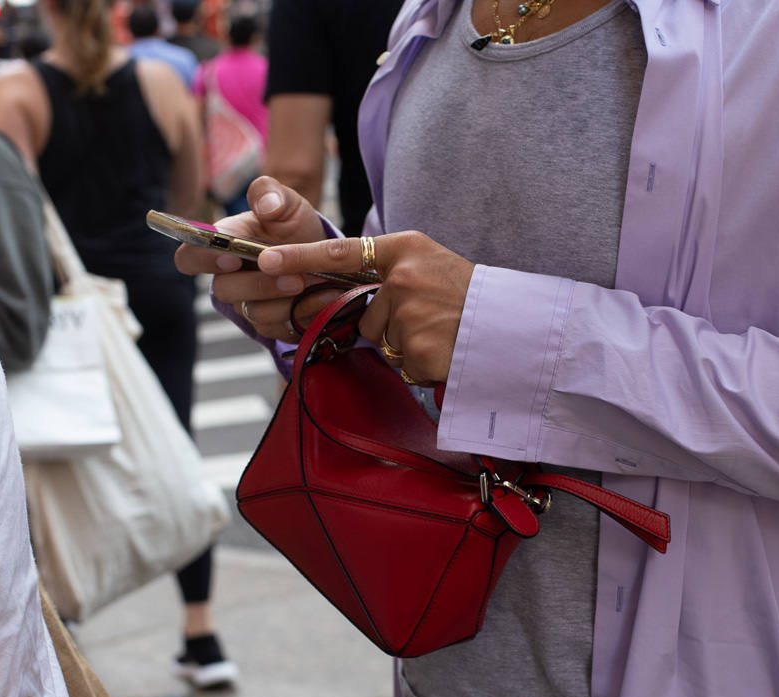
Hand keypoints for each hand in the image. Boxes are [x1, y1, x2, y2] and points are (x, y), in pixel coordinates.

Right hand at [172, 176, 343, 343]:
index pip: (190, 257)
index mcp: (224, 244)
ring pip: (253, 313)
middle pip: (224, 290)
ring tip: (310, 284)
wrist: (323, 254)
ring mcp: (249, 303)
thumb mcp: (288, 203)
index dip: (203, 259)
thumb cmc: (293, 226)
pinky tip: (322, 298)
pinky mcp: (271, 324)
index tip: (231, 257)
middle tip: (293, 277)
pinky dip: (301, 314)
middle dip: (259, 284)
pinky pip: (277, 328)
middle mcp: (230, 278)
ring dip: (283, 301)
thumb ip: (271, 193)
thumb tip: (266, 205)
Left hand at [257, 230, 474, 383]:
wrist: (514, 324)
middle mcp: (402, 278)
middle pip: (365, 315)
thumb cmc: (471, 295)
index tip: (264, 260)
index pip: (339, 252)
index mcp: (405, 249)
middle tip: (432, 319)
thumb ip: (391, 271)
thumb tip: (351, 297)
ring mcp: (409, 314)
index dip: (298, 257)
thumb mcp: (431, 263)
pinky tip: (446, 350)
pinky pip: (403, 364)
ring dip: (408, 345)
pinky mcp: (417, 348)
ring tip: (443, 334)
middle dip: (390, 326)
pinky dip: (422, 365)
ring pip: (383, 342)